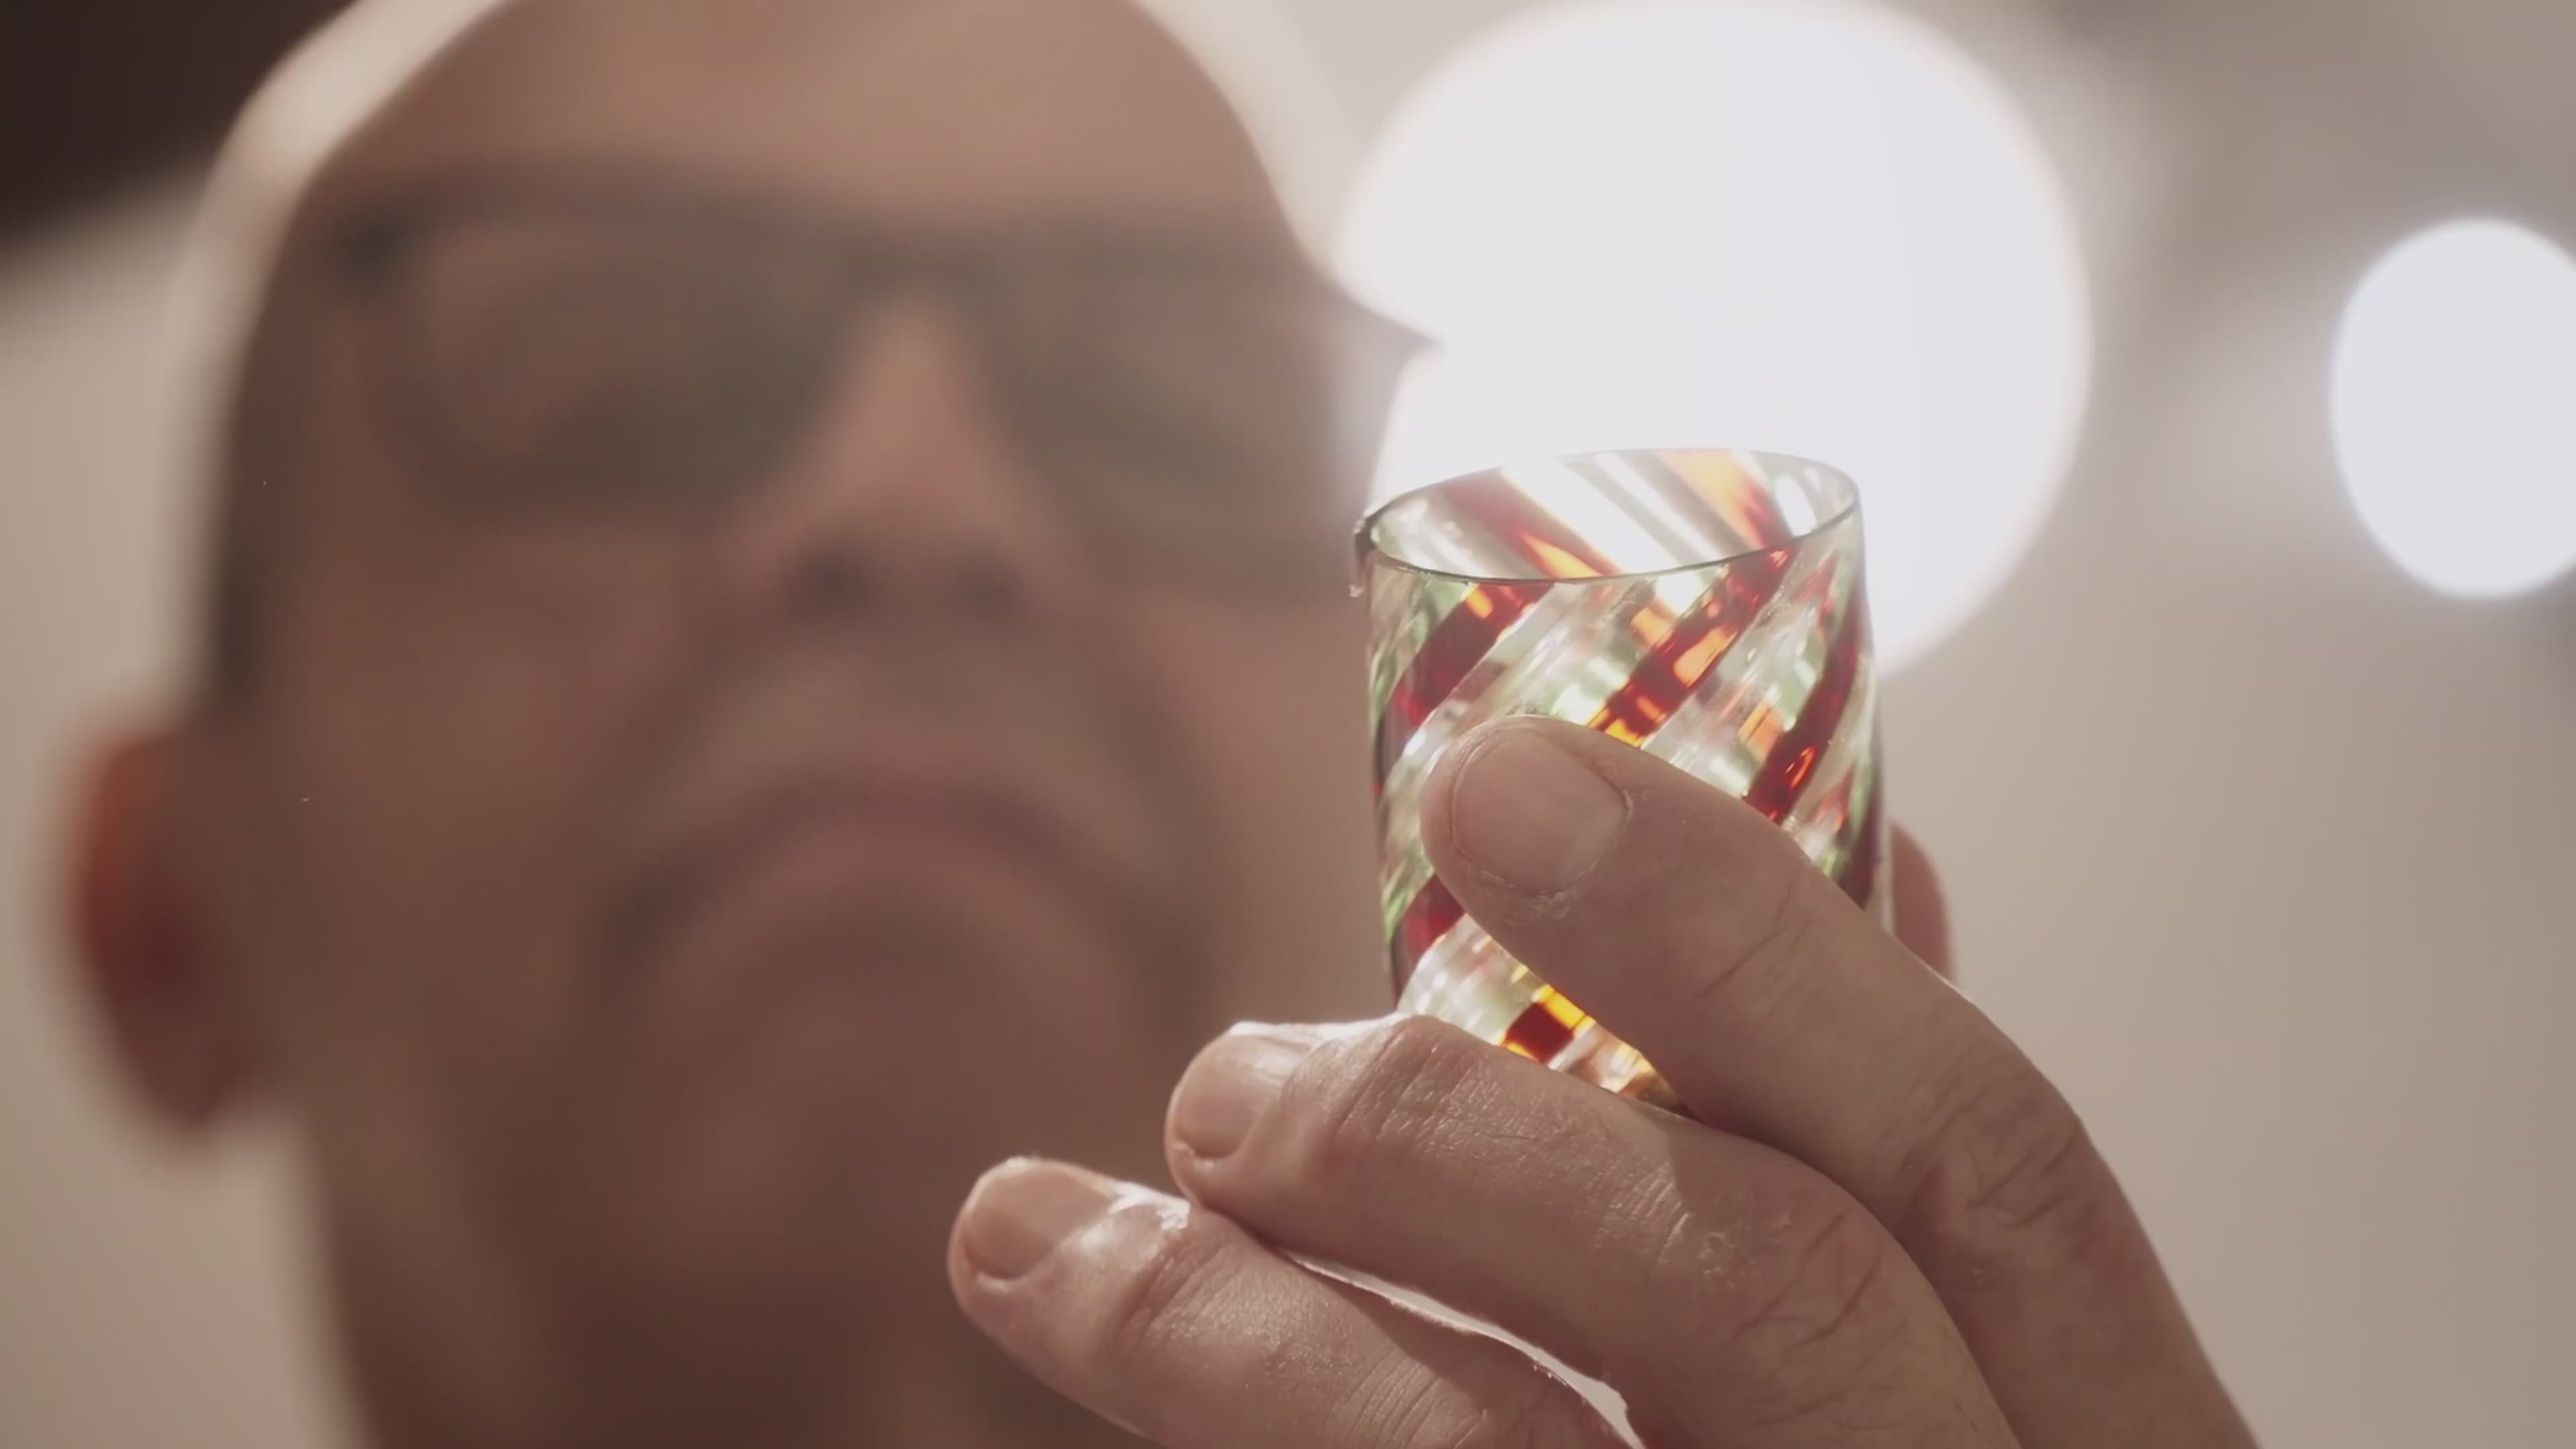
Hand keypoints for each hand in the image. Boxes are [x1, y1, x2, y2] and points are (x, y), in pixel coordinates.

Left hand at [948, 718, 2253, 1447]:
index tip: (1483, 770)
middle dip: (1459, 1133)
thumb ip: (1913, 1180)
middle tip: (1229, 1077)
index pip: (1976, 1147)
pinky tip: (1111, 1377)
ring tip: (1043, 1241)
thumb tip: (1886, 858)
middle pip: (1749, 1294)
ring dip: (1234, 1334)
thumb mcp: (1996, 1403)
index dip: (1737, 931)